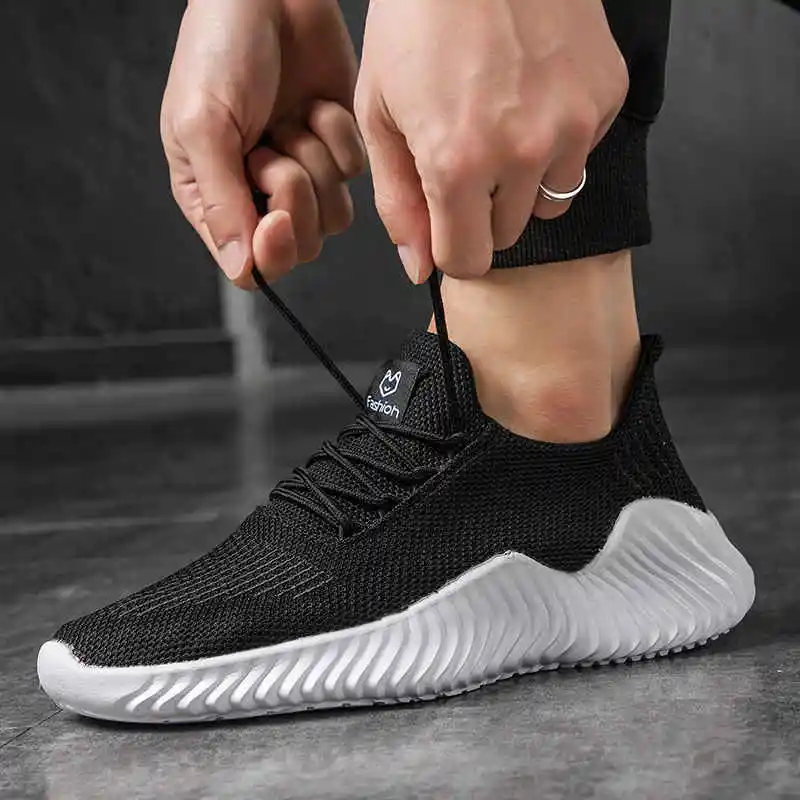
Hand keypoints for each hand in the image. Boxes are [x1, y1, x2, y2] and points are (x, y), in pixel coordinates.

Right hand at [161, 0, 364, 286]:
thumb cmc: (220, 48)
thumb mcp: (203, 126)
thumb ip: (221, 203)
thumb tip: (241, 269)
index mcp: (215, 198)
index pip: (252, 266)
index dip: (271, 250)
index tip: (274, 214)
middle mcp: (260, 195)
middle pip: (300, 247)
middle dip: (294, 196)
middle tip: (273, 149)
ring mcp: (303, 174)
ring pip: (333, 218)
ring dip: (317, 166)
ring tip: (291, 122)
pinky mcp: (337, 150)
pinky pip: (354, 175)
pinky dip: (338, 139)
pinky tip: (314, 106)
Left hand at [355, 0, 628, 282]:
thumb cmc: (418, 16)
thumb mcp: (380, 113)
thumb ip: (398, 202)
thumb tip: (420, 268)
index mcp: (458, 163)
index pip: (467, 261)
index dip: (450, 246)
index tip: (444, 221)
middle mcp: (523, 154)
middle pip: (504, 236)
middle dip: (480, 210)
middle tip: (464, 152)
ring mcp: (573, 125)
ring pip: (546, 203)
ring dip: (520, 182)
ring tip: (499, 122)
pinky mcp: (605, 97)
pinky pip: (579, 157)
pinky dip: (555, 141)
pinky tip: (531, 95)